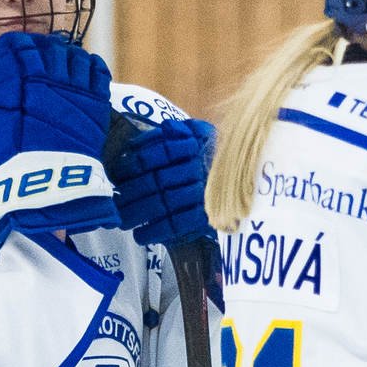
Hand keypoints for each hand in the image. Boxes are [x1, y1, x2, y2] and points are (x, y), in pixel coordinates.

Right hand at [0, 32, 119, 247]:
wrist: (47, 187)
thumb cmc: (7, 163)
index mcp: (14, 84)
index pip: (8, 50)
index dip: (1, 48)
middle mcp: (45, 79)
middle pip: (39, 46)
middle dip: (28, 45)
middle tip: (24, 52)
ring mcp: (74, 89)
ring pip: (70, 53)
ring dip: (59, 52)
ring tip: (53, 58)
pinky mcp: (96, 102)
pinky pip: (96, 69)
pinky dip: (87, 64)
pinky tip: (79, 69)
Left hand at [109, 118, 218, 248]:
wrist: (252, 172)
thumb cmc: (216, 151)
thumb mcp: (199, 131)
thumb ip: (173, 131)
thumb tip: (141, 141)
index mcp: (192, 145)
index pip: (154, 155)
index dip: (132, 166)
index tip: (118, 175)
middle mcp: (196, 168)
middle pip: (155, 181)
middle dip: (130, 194)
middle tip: (114, 202)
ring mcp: (202, 193)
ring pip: (163, 204)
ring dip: (138, 215)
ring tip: (123, 222)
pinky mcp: (207, 215)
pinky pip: (178, 224)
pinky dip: (157, 232)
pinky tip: (142, 236)